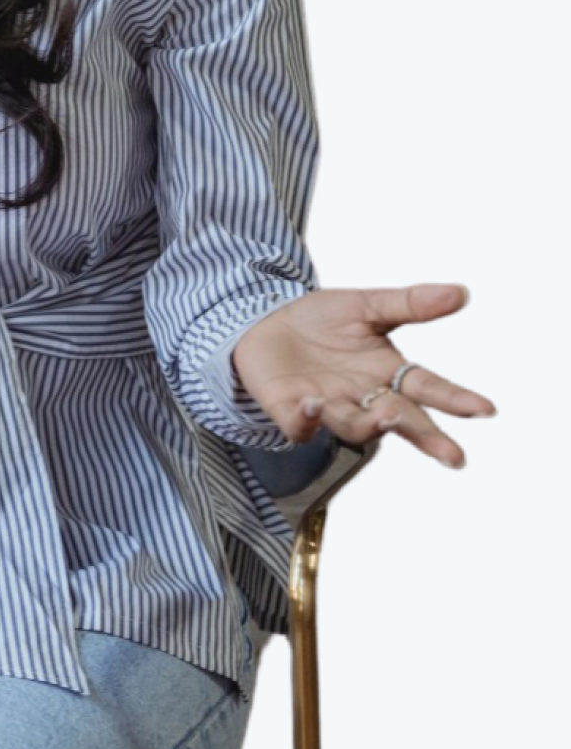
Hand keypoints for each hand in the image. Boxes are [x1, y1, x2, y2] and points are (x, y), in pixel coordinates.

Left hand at [230, 283, 496, 467]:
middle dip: (426, 436)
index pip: (427, 387)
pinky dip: (308, 418)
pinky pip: (301, 425)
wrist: (263, 320)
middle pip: (400, 419)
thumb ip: (409, 304)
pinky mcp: (290, 410)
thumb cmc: (320, 319)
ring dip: (369, 424)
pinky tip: (313, 403)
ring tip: (384, 416)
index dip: (455, 399)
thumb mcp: (365, 305)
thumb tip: (461, 292)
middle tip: (452, 455)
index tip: (485, 409)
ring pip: (354, 426)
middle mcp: (363, 396)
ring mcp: (328, 406)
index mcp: (386, 372)